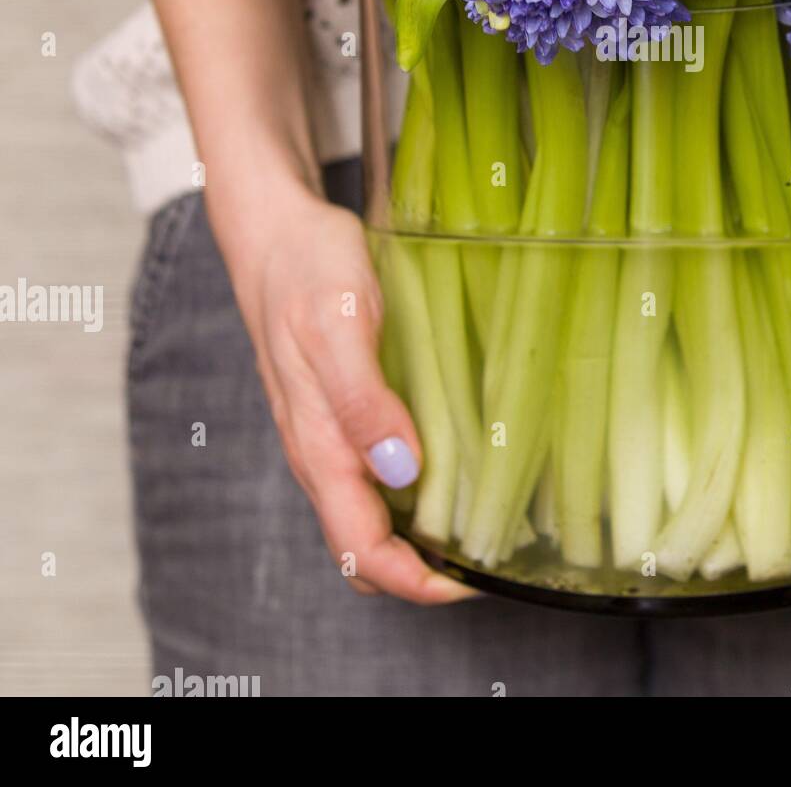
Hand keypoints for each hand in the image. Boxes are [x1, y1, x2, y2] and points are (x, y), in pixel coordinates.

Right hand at [215, 178, 473, 604]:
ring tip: (489, 518)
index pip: (362, 552)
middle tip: (493, 556)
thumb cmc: (305, 269)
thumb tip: (400, 468)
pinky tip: (461, 462)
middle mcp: (323, 453)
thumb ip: (362, 399)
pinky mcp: (345, 409)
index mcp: (318, 446)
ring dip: (424, 534)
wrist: (276, 230)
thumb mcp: (338, 323)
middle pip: (367, 547)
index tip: (475, 581)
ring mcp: (331, 433)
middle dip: (424, 571)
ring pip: (374, 513)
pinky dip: (418, 488)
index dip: (416, 583)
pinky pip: (378, 471)